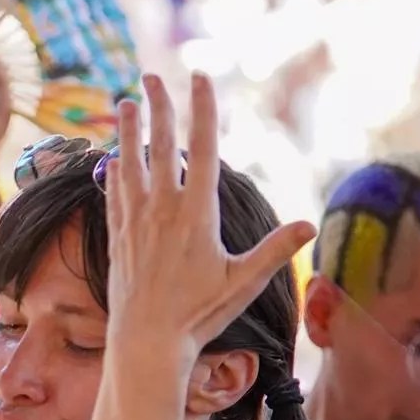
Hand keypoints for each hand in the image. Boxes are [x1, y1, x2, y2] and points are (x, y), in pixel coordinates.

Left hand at [102, 73, 314, 368]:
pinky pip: (114, 193)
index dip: (201, 108)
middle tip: (151, 77)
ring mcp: (135, 221)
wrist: (147, 343)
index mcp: (197, 213)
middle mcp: (162, 209)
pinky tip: (112, 157)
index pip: (201, 148)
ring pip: (129, 163)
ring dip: (127, 131)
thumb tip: (308, 225)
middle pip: (160, 146)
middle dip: (158, 107)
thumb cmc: (200, 315)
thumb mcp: (244, 282)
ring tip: (124, 104)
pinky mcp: (117, 237)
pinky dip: (114, 169)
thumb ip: (274, 250)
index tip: (200, 78)